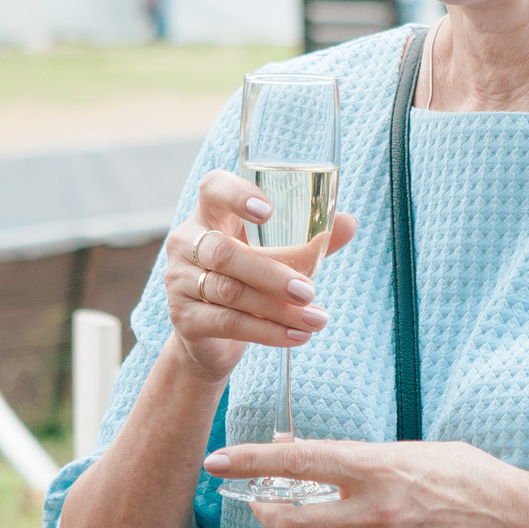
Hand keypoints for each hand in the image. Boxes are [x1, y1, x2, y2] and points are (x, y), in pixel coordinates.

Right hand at [161, 170, 356, 381]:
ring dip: (278, 309)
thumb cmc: (247, 283)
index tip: (269, 212)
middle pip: (224, 252)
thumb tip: (349, 224)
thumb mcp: (277, 259)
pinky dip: (267, 332)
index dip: (237, 195)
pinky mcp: (183, 318)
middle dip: (271, 273)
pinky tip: (297, 336)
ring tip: (315, 319)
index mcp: (209, 215)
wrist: (212, 338)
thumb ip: (309, 244)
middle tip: (309, 291)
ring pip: (230, 292)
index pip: (213, 189)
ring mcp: (179, 281)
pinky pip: (227, 322)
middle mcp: (187, 242)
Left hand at [206, 438, 528, 527]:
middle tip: (265, 501)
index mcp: (374, 468)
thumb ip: (346, 455)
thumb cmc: (457, 472)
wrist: (506, 521)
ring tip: (318, 512)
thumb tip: (291, 452)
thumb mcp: (400, 449)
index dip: (250, 462)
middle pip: (289, 524)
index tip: (218, 461)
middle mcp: (372, 512)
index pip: (296, 463)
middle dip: (268, 513)